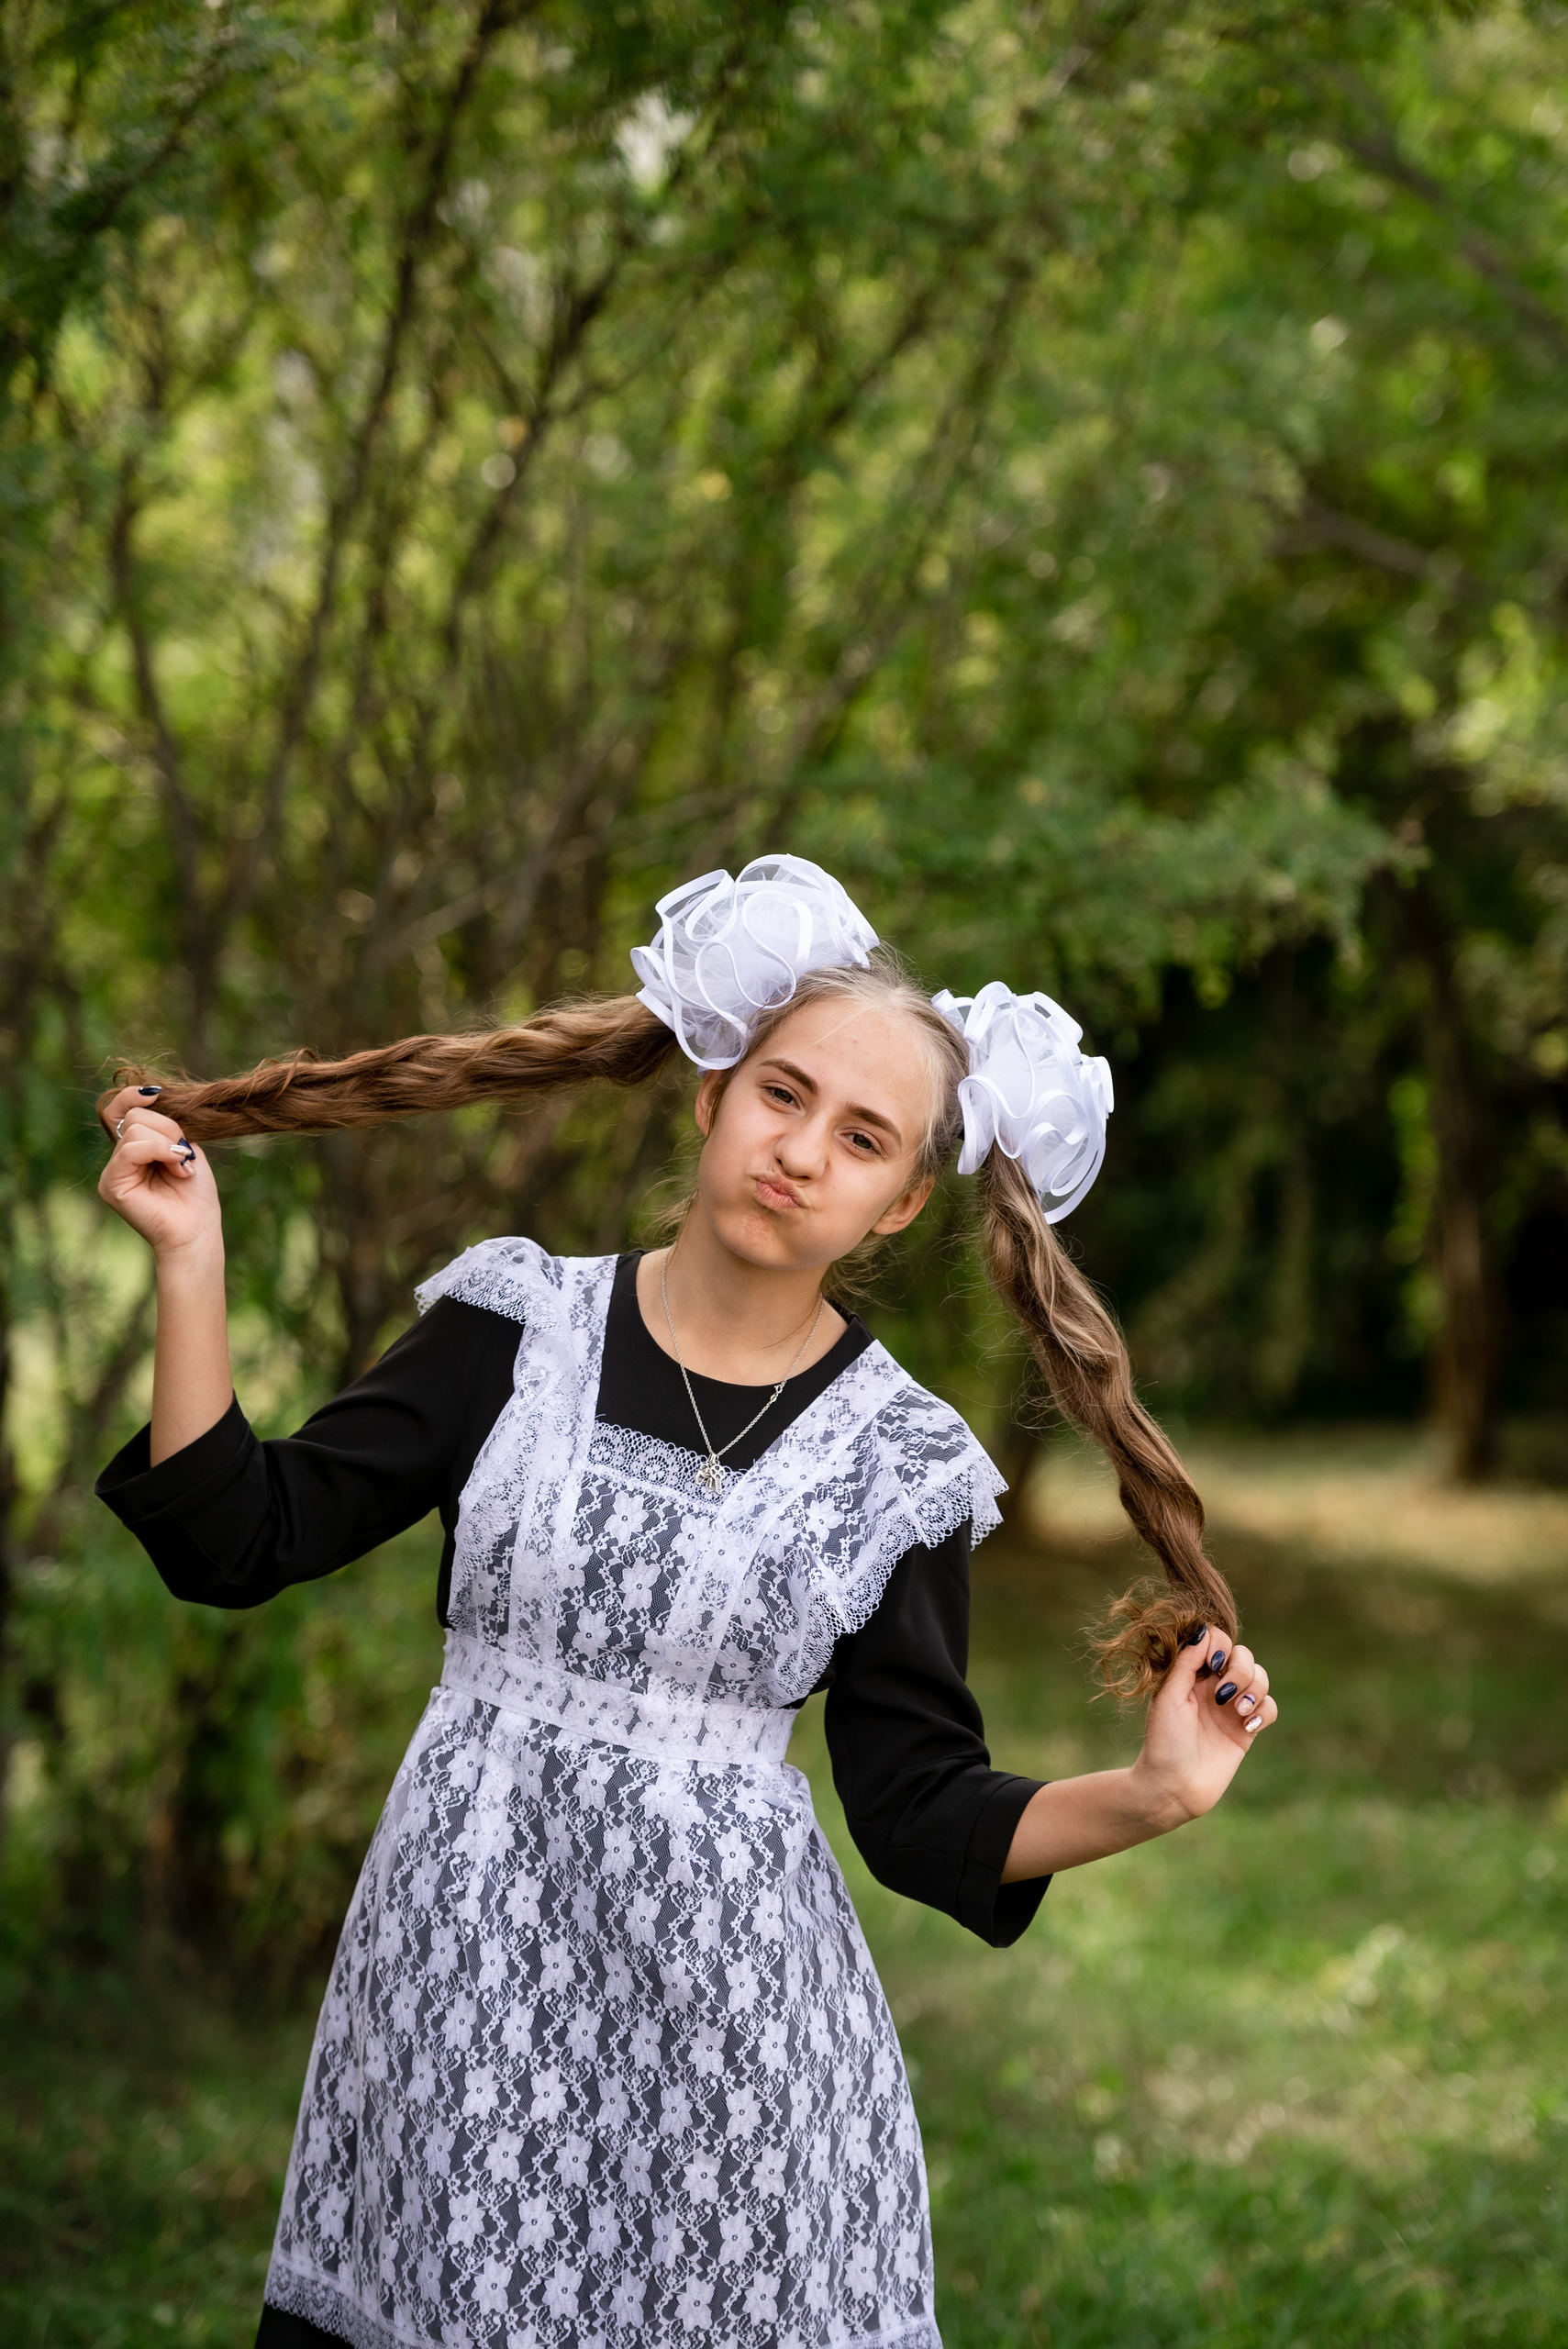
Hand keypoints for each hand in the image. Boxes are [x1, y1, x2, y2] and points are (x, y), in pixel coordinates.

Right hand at [98, 1086, 220, 1262]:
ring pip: (134, 1131)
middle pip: (133, 1117)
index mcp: (135, 1150)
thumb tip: (150, 1098)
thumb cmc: (195, 1195)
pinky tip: (177, 1167)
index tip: (156, 1095)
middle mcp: (119, 1160)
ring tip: (182, 1169)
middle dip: (168, 1129)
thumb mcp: (185, 1149)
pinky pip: (131, 1150)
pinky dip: (159, 1151)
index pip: (120, 1110)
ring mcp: (112, 1173)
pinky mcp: (111, 1185)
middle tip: (185, 1156)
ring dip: (168, 1144)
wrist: (197, 1231)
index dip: (132, 1096)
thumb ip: (166, 1126)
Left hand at [1133, 1626, 1278, 1826]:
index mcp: (1191, 1673)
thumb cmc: (1164, 1741)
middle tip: (1223, 1695)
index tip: (1211, 1665)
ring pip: (1260, 1678)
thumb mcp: (1168, 1697)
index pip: (1215, 1640)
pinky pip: (1269, 1707)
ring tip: (1238, 1710)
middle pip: (1243, 1655)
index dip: (1219, 1645)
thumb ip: (1186, 1663)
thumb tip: (1202, 1631)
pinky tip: (1247, 1725)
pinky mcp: (1246, 1729)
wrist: (1174, 1786)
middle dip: (1240, 1669)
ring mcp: (1232, 1707)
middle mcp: (1213, 1686)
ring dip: (1254, 1689)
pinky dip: (1263, 1711)